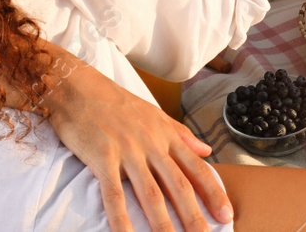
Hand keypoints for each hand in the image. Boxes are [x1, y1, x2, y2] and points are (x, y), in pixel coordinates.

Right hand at [43, 60, 230, 231]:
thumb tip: (207, 151)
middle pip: (178, 186)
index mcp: (166, 136)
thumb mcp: (155, 114)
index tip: (226, 214)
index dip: (213, 193)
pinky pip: (114, 194)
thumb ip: (181, 134)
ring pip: (151, 194)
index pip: (196, 168)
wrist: (79, 88)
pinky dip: (121, 219)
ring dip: (162, 224)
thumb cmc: (116, 103)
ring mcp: (128, 152)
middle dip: (194, 216)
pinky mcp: (103, 158)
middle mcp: (152, 145)